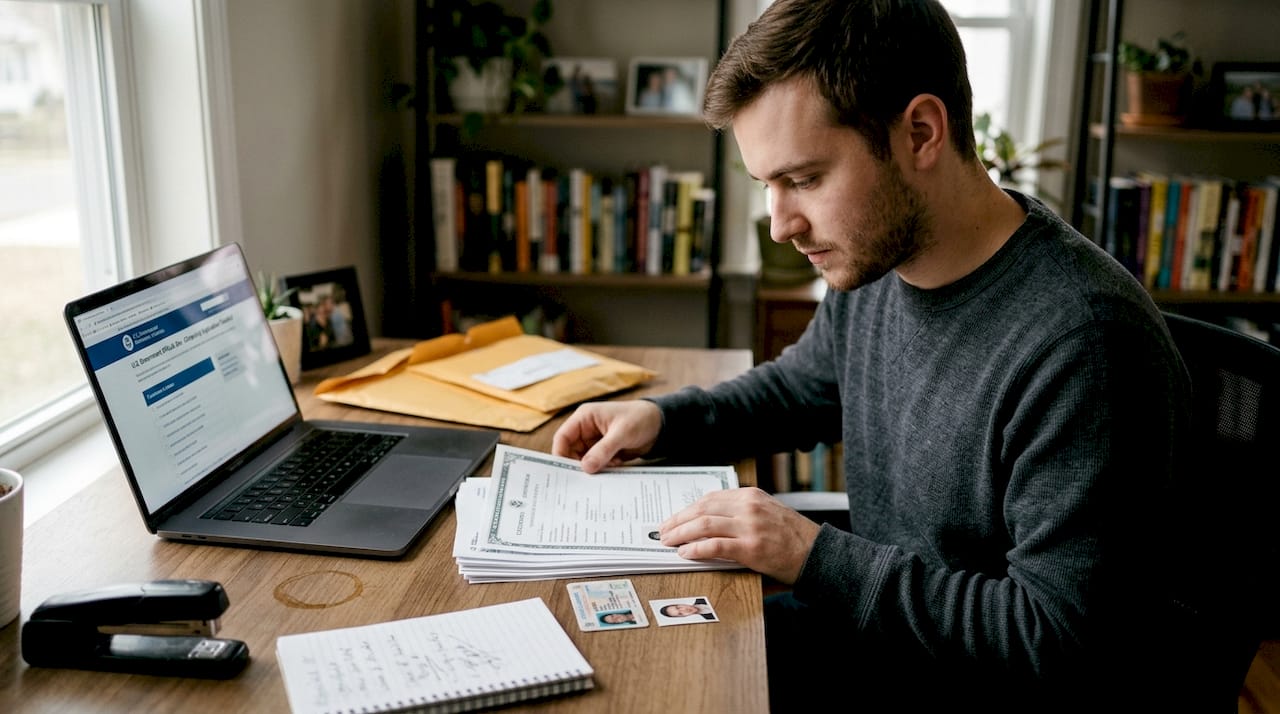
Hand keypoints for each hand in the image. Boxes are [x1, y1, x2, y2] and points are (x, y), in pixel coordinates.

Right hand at [551, 400, 662, 473]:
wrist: (660, 425)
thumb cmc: (640, 419)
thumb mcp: (621, 433)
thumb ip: (603, 450)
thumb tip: (586, 468)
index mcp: (584, 418)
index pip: (563, 437)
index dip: (560, 454)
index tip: (564, 472)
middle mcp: (586, 430)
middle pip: (571, 452)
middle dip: (578, 465)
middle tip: (584, 480)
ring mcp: (594, 442)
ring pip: (583, 461)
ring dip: (593, 468)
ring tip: (605, 471)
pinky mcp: (603, 452)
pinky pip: (596, 464)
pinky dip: (602, 469)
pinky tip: (613, 469)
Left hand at [659, 487, 820, 583]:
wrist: (819, 554)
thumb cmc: (793, 538)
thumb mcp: (767, 513)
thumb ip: (741, 513)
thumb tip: (706, 524)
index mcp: (751, 495)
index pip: (709, 498)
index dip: (687, 509)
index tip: (673, 518)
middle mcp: (749, 506)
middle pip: (702, 509)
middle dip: (678, 520)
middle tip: (663, 531)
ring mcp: (750, 526)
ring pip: (704, 524)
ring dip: (681, 534)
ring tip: (668, 543)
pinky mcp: (751, 547)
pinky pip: (715, 545)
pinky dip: (696, 549)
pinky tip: (685, 553)